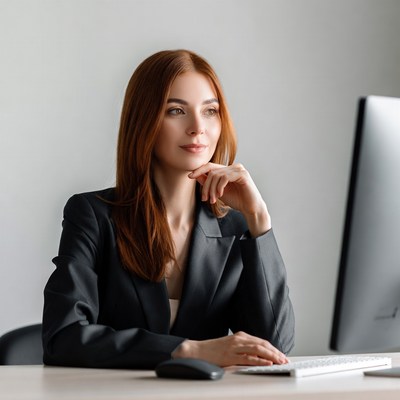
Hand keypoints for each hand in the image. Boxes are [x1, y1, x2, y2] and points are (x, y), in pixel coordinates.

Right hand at [172, 331, 288, 366]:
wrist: (198, 350)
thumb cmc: (215, 350)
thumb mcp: (232, 345)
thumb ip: (244, 348)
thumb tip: (259, 356)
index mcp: (241, 335)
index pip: (261, 341)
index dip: (273, 349)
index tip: (282, 355)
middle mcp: (239, 339)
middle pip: (262, 344)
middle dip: (275, 352)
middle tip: (285, 359)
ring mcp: (235, 347)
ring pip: (257, 349)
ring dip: (271, 356)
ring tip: (280, 361)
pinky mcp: (230, 355)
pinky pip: (248, 358)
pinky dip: (259, 360)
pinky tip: (266, 363)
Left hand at [189, 163, 271, 236]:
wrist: (250, 209)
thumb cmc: (237, 200)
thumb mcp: (218, 192)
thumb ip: (209, 183)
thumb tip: (196, 176)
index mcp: (227, 170)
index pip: (210, 166)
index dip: (199, 170)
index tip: (190, 176)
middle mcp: (233, 167)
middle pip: (212, 171)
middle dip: (206, 186)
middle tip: (205, 198)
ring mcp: (239, 169)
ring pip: (217, 175)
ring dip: (212, 189)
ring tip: (213, 200)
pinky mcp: (243, 174)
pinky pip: (225, 177)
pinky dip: (220, 187)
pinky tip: (220, 195)